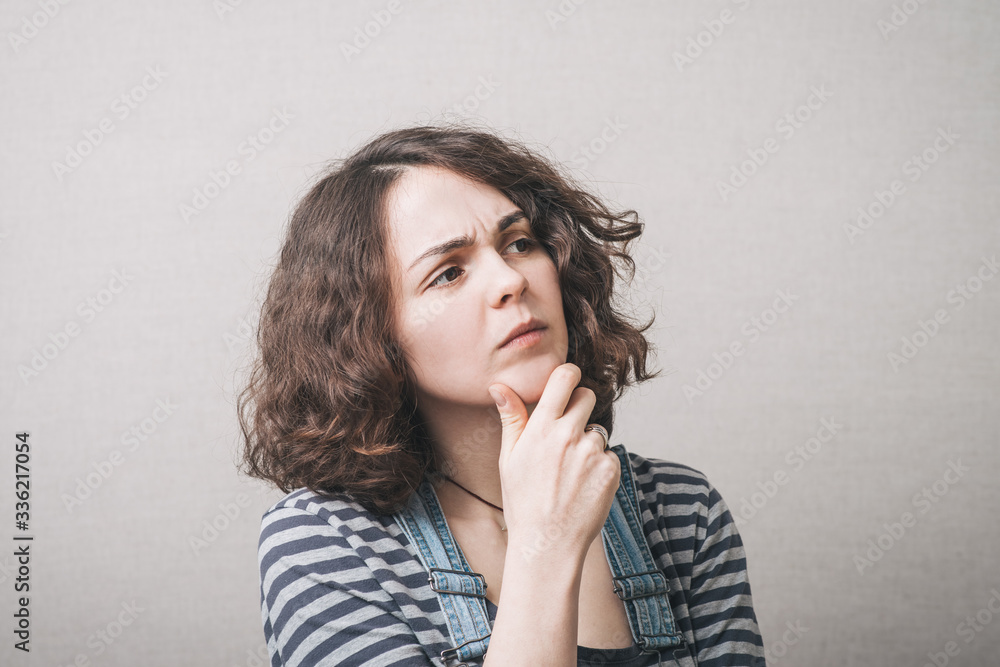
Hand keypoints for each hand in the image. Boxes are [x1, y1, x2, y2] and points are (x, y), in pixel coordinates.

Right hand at [488, 363, 620, 561]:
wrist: (548, 544)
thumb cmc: (523, 502)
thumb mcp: (508, 459)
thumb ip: (511, 418)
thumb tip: (498, 386)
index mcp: (542, 427)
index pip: (565, 377)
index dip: (569, 374)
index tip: (567, 382)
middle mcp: (569, 435)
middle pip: (587, 397)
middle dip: (579, 408)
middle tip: (566, 434)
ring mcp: (593, 452)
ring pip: (597, 431)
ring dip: (588, 443)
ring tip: (570, 473)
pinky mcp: (611, 470)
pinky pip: (609, 455)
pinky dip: (599, 467)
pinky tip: (582, 487)